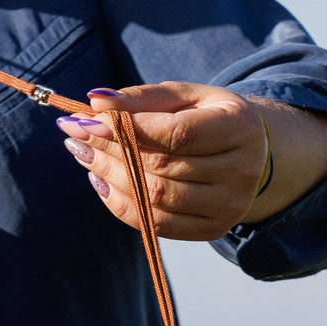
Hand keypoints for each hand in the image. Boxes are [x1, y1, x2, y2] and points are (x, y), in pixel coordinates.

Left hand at [58, 82, 326, 240]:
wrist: (250, 153)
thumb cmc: (208, 117)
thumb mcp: (184, 96)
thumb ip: (142, 98)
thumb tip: (95, 103)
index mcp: (239, 127)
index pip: (178, 134)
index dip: (128, 129)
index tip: (87, 120)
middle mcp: (242, 170)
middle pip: (163, 168)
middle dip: (110, 151)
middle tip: (76, 135)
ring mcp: (230, 205)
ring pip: (156, 199)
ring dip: (110, 176)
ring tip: (84, 155)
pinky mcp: (215, 228)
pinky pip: (158, 226)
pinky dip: (122, 205)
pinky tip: (102, 182)